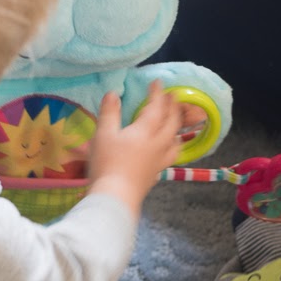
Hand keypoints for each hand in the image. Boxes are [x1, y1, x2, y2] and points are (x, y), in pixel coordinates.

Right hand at [89, 80, 180, 215]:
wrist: (116, 197)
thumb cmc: (107, 163)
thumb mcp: (103, 134)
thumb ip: (110, 113)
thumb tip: (113, 93)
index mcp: (145, 131)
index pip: (156, 108)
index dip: (158, 94)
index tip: (158, 82)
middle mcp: (157, 144)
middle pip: (171, 123)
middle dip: (173, 108)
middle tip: (173, 97)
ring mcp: (159, 161)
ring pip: (175, 142)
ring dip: (177, 129)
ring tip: (175, 124)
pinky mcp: (156, 175)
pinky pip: (170, 157)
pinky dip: (171, 148)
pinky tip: (166, 152)